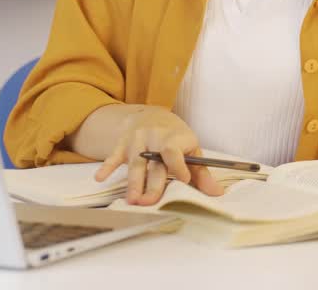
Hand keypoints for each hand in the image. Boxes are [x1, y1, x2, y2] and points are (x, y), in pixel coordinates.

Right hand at [93, 106, 223, 204]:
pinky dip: (106, 167)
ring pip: (134, 164)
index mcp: (174, 138)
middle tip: (149, 202)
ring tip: (132, 200)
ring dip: (132, 183)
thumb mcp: (191, 149)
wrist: (151, 115)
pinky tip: (99, 178)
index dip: (179, 165)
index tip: (184, 181)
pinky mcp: (122, 144)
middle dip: (152, 184)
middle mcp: (154, 138)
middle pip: (153, 164)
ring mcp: (136, 141)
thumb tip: (217, 193)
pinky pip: (113, 156)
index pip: (174, 151)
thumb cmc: (175, 138)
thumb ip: (201, 173)